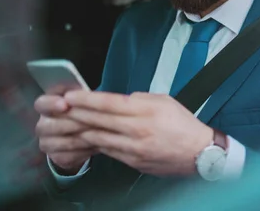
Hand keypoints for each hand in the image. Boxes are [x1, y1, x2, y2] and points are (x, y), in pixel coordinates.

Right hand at [34, 91, 96, 174]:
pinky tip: (99, 145)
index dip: (52, 104)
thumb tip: (88, 94)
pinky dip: (86, 150)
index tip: (65, 105)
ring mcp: (47, 143)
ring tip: (103, 132)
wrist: (81, 132)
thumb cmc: (81, 107)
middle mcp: (42, 125)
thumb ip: (80, 93)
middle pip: (54, 126)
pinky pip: (71, 156)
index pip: (42, 104)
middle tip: (94, 121)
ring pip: (65, 142)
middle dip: (76, 123)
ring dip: (85, 137)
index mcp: (45, 106)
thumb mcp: (80, 96)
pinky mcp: (57, 157)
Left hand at [63, 91, 212, 175]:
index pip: (110, 103)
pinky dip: (94, 144)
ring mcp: (134, 149)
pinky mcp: (133, 162)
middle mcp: (138, 130)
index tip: (72, 96)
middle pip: (100, 121)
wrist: (199, 154)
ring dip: (80, 130)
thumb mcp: (165, 101)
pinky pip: (107, 151)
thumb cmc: (184, 125)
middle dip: (77, 113)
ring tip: (67, 124)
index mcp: (147, 111)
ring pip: (99, 138)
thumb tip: (121, 100)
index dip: (87, 99)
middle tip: (60, 108)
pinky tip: (86, 138)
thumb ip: (140, 99)